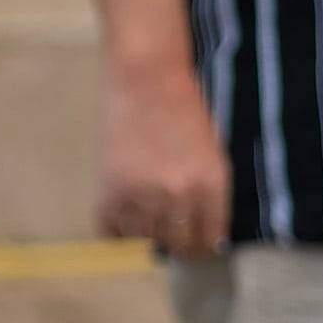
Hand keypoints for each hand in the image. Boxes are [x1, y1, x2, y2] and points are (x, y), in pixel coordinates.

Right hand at [94, 65, 229, 259]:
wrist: (144, 76)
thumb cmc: (184, 107)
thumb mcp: (212, 153)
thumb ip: (211, 194)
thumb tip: (206, 234)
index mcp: (211, 186)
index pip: (209, 240)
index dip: (202, 244)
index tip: (193, 241)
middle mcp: (179, 196)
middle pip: (179, 245)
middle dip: (176, 243)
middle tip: (168, 231)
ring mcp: (142, 194)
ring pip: (144, 239)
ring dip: (145, 233)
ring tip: (143, 216)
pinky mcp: (110, 188)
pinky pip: (110, 229)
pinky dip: (115, 228)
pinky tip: (121, 215)